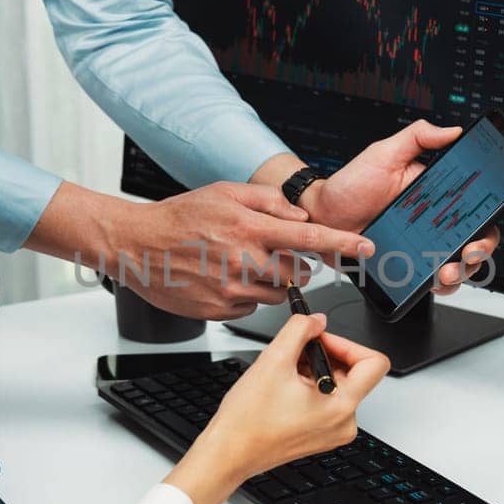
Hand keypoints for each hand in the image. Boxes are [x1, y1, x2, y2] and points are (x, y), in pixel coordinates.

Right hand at [100, 182, 370, 319]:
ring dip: (268, 281)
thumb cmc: (180, 216)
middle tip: (269, 253)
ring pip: (275, 293)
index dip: (341, 245)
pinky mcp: (219, 309)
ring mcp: (230, 288)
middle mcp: (243, 260)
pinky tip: (222, 279)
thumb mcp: (225, 193)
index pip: (308, 239)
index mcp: (248, 228)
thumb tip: (299, 216)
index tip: (366, 250)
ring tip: (238, 264)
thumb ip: (268, 201)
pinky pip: (250, 307)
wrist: (137, 245)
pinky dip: (245, 295)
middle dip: (293, 266)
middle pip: (296, 273)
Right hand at [164, 312, 390, 503]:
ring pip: (338, 385)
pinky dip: (310, 387)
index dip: (348, 343)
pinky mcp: (322, 434)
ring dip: (315, 370)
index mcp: (341, 406)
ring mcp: (334, 430)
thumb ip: (300, 330)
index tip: (322, 339)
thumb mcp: (273, 360)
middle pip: (354, 373)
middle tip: (296, 352)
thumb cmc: (247, 421)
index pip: (374, 363)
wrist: (229, 453)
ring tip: (285, 374)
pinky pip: (328, 401)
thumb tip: (316, 320)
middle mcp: (344, 422)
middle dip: (325, 355)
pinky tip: (285, 388)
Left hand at [303, 121, 503, 294]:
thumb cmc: (350, 185)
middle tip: (470, 250)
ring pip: (462, 262)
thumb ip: (418, 138)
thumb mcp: (383, 153)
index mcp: (437, 192)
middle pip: (478, 235)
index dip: (503, 203)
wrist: (320, 218)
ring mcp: (425, 245)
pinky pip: (435, 280)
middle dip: (484, 246)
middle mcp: (436, 220)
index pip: (478, 198)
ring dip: (464, 271)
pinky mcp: (411, 266)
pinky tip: (434, 281)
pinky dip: (441, 286)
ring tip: (447, 272)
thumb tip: (453, 130)